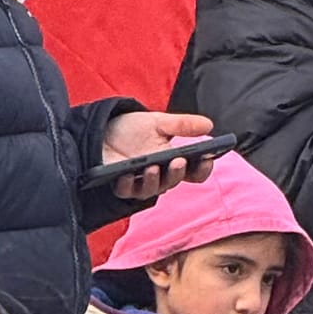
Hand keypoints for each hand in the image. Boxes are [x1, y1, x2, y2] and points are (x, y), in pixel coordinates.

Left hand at [100, 109, 215, 203]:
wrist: (104, 130)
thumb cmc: (133, 129)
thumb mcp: (158, 122)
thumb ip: (182, 124)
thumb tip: (209, 125)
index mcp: (173, 160)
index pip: (194, 171)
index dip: (203, 168)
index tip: (207, 159)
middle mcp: (160, 175)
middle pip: (174, 181)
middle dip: (178, 173)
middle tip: (179, 161)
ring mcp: (141, 182)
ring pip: (153, 189)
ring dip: (155, 180)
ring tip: (153, 167)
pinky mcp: (121, 185)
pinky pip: (127, 191)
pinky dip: (128, 184)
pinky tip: (128, 174)